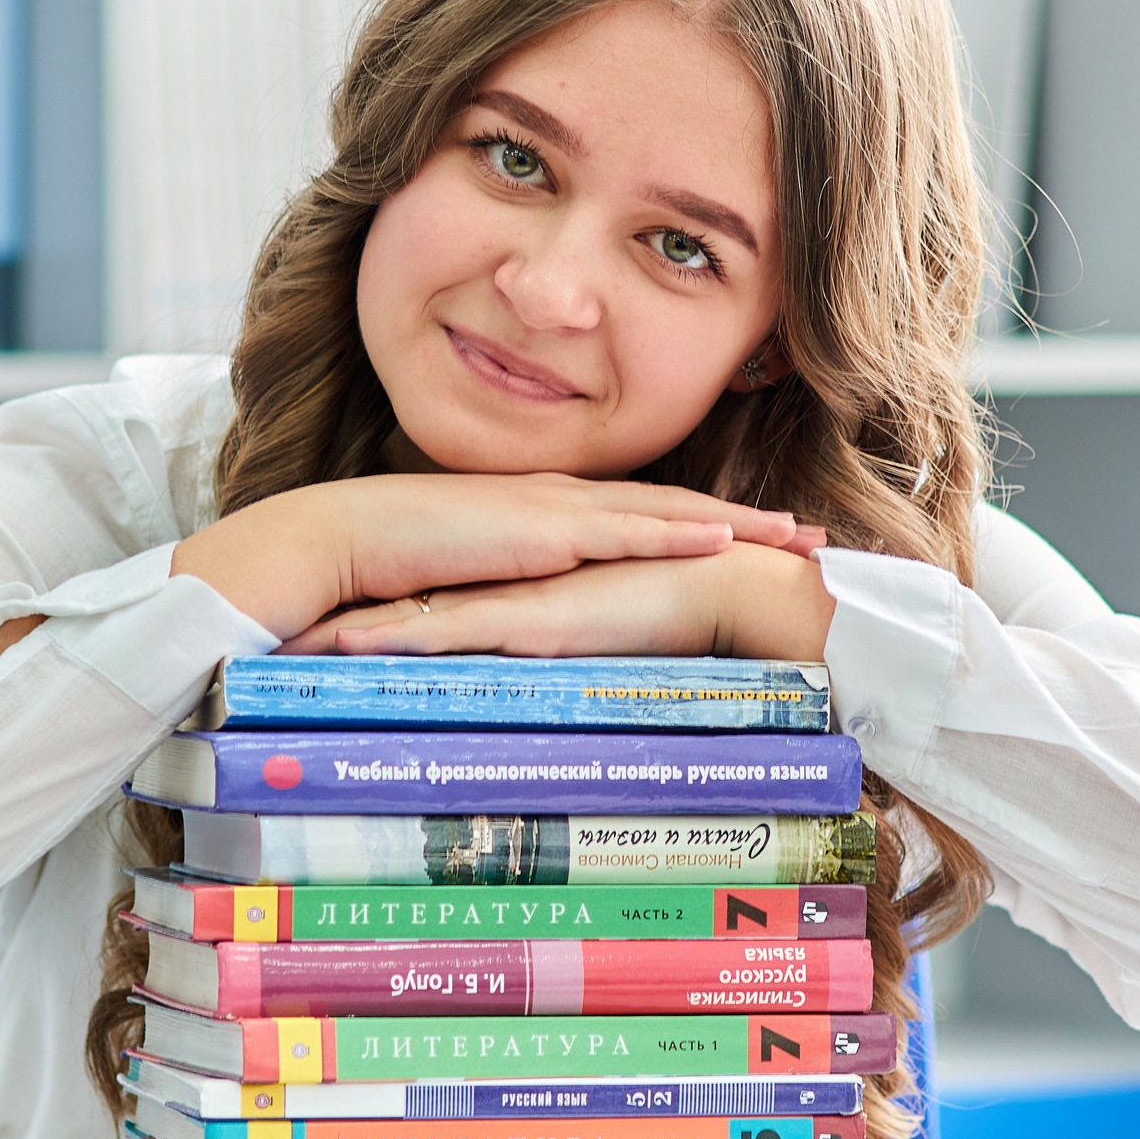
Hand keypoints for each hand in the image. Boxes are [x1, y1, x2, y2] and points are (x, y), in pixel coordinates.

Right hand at [174, 473, 817, 642]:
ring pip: (660, 512)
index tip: (751, 537)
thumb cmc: (382, 568)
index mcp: (538, 515)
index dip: (694, 525)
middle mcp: (555, 502)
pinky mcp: (535, 530)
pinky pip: (619, 529)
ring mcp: (549, 510)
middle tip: (805, 531)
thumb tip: (525, 636)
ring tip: (788, 533)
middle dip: (738, 518)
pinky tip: (717, 540)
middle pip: (666, 508)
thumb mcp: (463, 588)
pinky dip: (673, 532)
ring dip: (727, 522)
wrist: (334, 540)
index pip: (633, 517)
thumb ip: (500, 601)